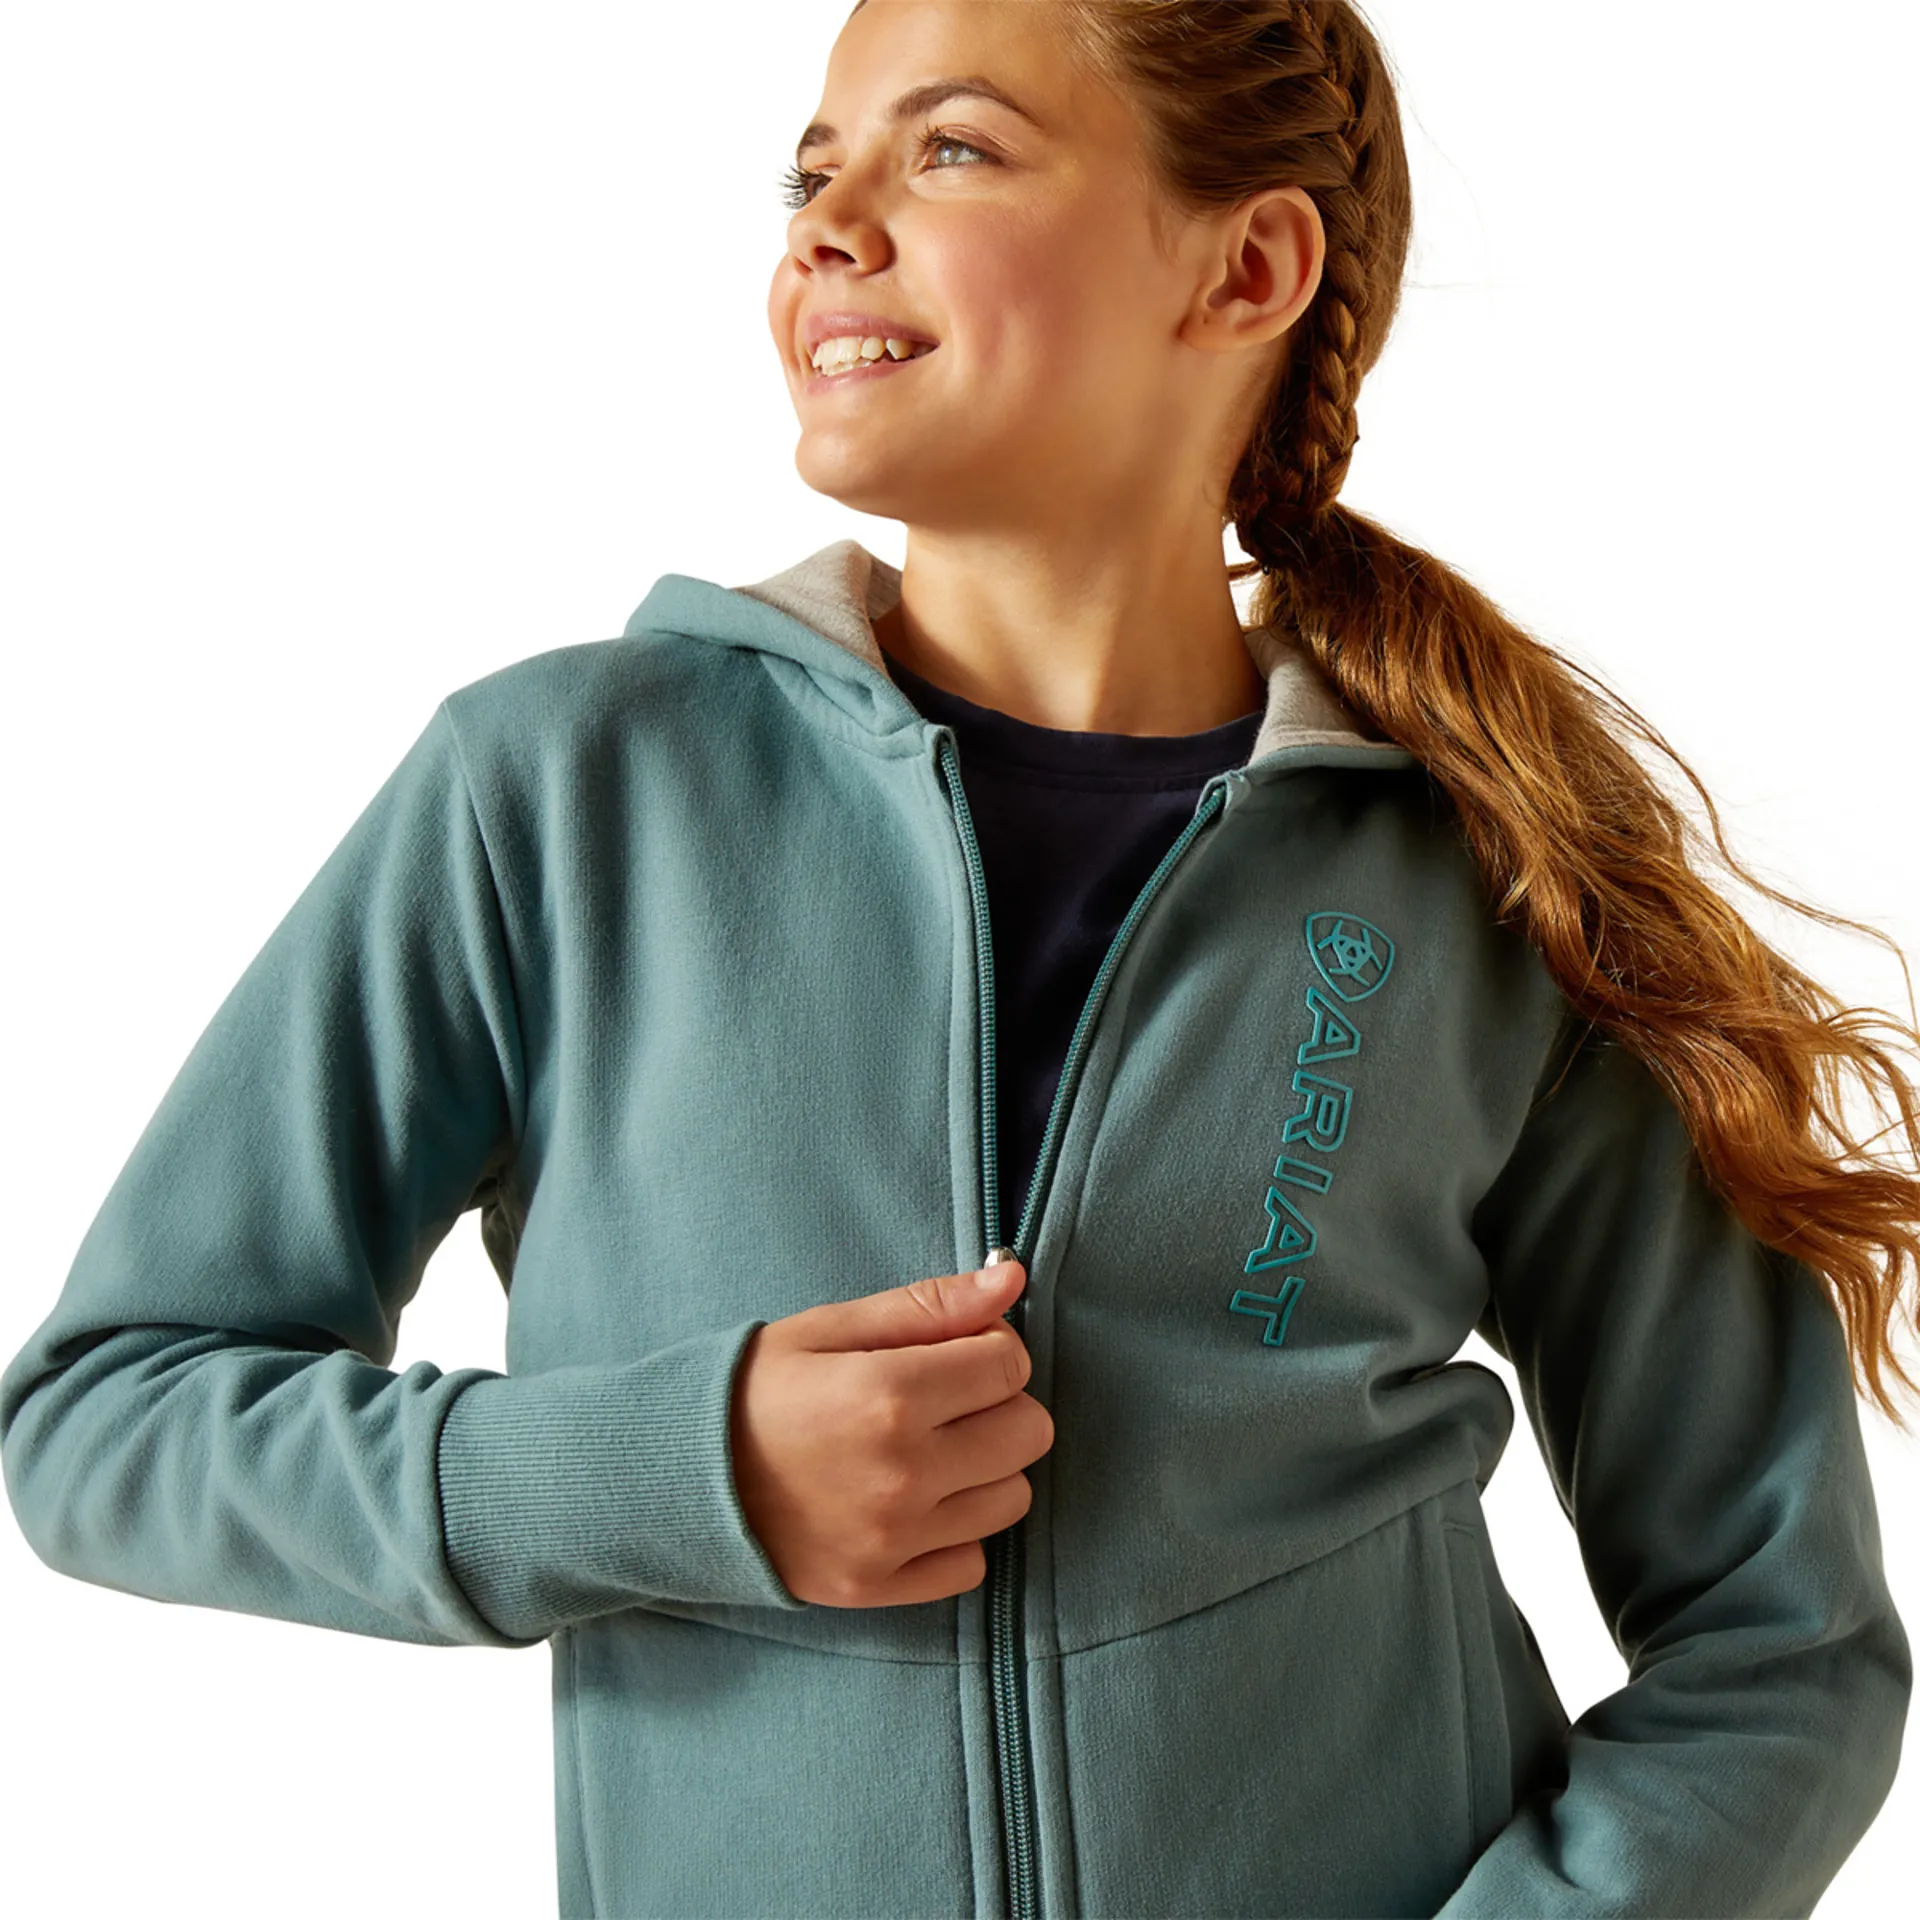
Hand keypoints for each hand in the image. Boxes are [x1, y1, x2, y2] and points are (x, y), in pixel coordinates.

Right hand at [729, 1259, 1052, 1607]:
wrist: (672, 1478)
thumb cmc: (752, 1389)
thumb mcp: (830, 1327)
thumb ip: (929, 1305)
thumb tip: (1012, 1277)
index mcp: (890, 1394)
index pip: (1010, 1365)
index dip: (988, 1349)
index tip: (953, 1352)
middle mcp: (903, 1473)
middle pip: (1028, 1433)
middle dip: (998, 1405)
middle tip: (944, 1400)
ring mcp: (894, 1539)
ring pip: (1012, 1499)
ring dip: (985, 1469)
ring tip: (928, 1450)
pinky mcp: (879, 1587)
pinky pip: (973, 1562)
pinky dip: (956, 1532)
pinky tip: (914, 1503)